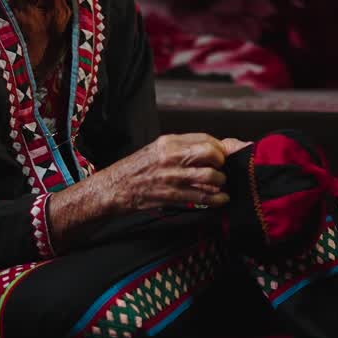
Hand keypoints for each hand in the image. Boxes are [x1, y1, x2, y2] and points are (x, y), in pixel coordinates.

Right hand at [100, 133, 236, 209]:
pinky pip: (201, 197)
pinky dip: (216, 199)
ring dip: (220, 181)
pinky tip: (221, 199)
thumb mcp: (157, 149)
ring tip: (220, 184)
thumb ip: (182, 148)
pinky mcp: (171, 195)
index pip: (204, 138)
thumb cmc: (136, 169)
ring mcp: (172, 177)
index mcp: (169, 142)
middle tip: (221, 168)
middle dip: (222, 161)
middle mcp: (171, 157)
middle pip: (210, 153)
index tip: (223, 153)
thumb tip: (209, 150)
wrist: (114, 187)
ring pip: (209, 176)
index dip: (219, 146)